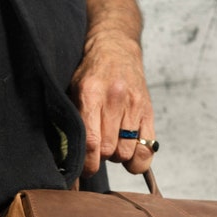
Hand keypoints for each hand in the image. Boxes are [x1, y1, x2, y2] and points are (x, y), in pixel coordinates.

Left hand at [71, 31, 156, 177]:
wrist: (116, 47)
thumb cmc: (90, 74)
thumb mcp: (73, 91)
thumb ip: (72, 121)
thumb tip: (68, 160)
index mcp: (90, 94)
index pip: (91, 143)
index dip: (87, 164)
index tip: (84, 169)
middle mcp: (114, 99)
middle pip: (108, 150)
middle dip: (100, 158)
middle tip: (96, 150)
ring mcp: (133, 105)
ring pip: (125, 153)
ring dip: (116, 156)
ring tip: (112, 143)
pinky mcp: (148, 111)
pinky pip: (147, 149)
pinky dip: (137, 159)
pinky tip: (129, 151)